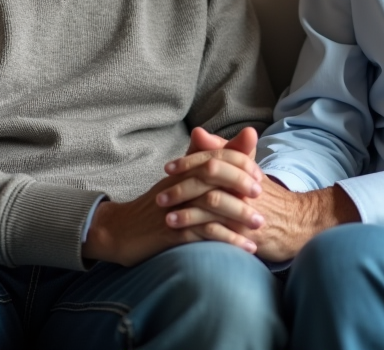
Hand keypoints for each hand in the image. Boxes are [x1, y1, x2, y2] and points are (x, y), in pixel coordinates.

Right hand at [82, 132, 265, 266]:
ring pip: (212, 205)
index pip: (217, 156)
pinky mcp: (171, 232)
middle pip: (216, 175)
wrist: (120, 230)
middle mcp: (180, 184)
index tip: (260, 177)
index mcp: (184, 169)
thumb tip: (223, 135)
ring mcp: (176, 208)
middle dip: (243, 185)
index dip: (241, 163)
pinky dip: (227, 240)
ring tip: (260, 226)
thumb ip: (201, 157)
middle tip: (263, 198)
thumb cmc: (156, 205)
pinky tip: (245, 247)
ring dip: (240, 215)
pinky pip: (203, 234)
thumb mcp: (178, 179)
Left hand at [161, 150, 361, 262]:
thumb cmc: (266, 197)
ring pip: (211, 204)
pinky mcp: (246, 233)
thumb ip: (222, 151)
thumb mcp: (247, 171)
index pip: (214, 157)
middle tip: (159, 196)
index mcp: (244, 167)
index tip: (168, 168)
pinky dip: (199, 232)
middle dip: (181, 187)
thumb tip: (198, 133)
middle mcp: (245, 185)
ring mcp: (246, 209)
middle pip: (209, 178)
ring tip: (166, 217)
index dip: (189, 162)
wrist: (297, 224)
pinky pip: (219, 231)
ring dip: (186, 212)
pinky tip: (183, 236)